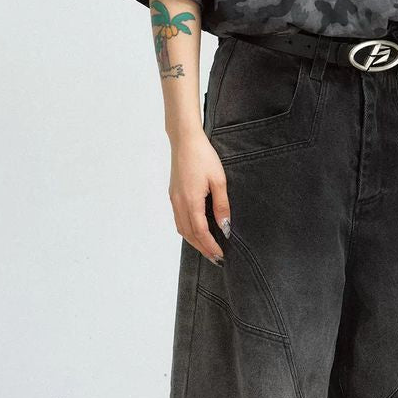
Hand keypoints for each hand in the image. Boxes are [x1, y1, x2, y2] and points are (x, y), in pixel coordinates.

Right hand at [168, 129, 231, 265]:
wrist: (185, 140)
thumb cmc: (203, 156)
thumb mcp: (218, 179)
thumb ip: (221, 204)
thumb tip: (224, 226)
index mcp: (191, 201)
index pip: (200, 232)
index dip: (210, 246)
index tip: (220, 256)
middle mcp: (179, 203)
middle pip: (188, 234)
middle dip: (202, 248)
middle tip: (215, 258)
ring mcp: (174, 199)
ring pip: (181, 228)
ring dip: (193, 240)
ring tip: (207, 247)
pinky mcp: (173, 194)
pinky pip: (178, 218)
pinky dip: (187, 229)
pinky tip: (196, 229)